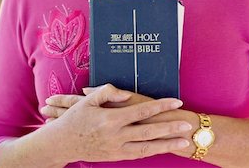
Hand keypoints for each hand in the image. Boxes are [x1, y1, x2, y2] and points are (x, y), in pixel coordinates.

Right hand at [42, 84, 190, 162]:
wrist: (61, 144)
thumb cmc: (75, 119)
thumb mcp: (88, 100)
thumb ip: (108, 92)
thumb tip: (126, 94)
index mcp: (110, 118)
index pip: (142, 111)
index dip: (161, 106)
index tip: (176, 101)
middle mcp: (116, 135)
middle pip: (149, 131)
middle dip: (170, 127)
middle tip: (187, 124)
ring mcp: (117, 149)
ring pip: (148, 147)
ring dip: (167, 144)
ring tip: (184, 141)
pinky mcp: (116, 157)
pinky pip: (139, 154)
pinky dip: (153, 151)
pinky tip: (164, 148)